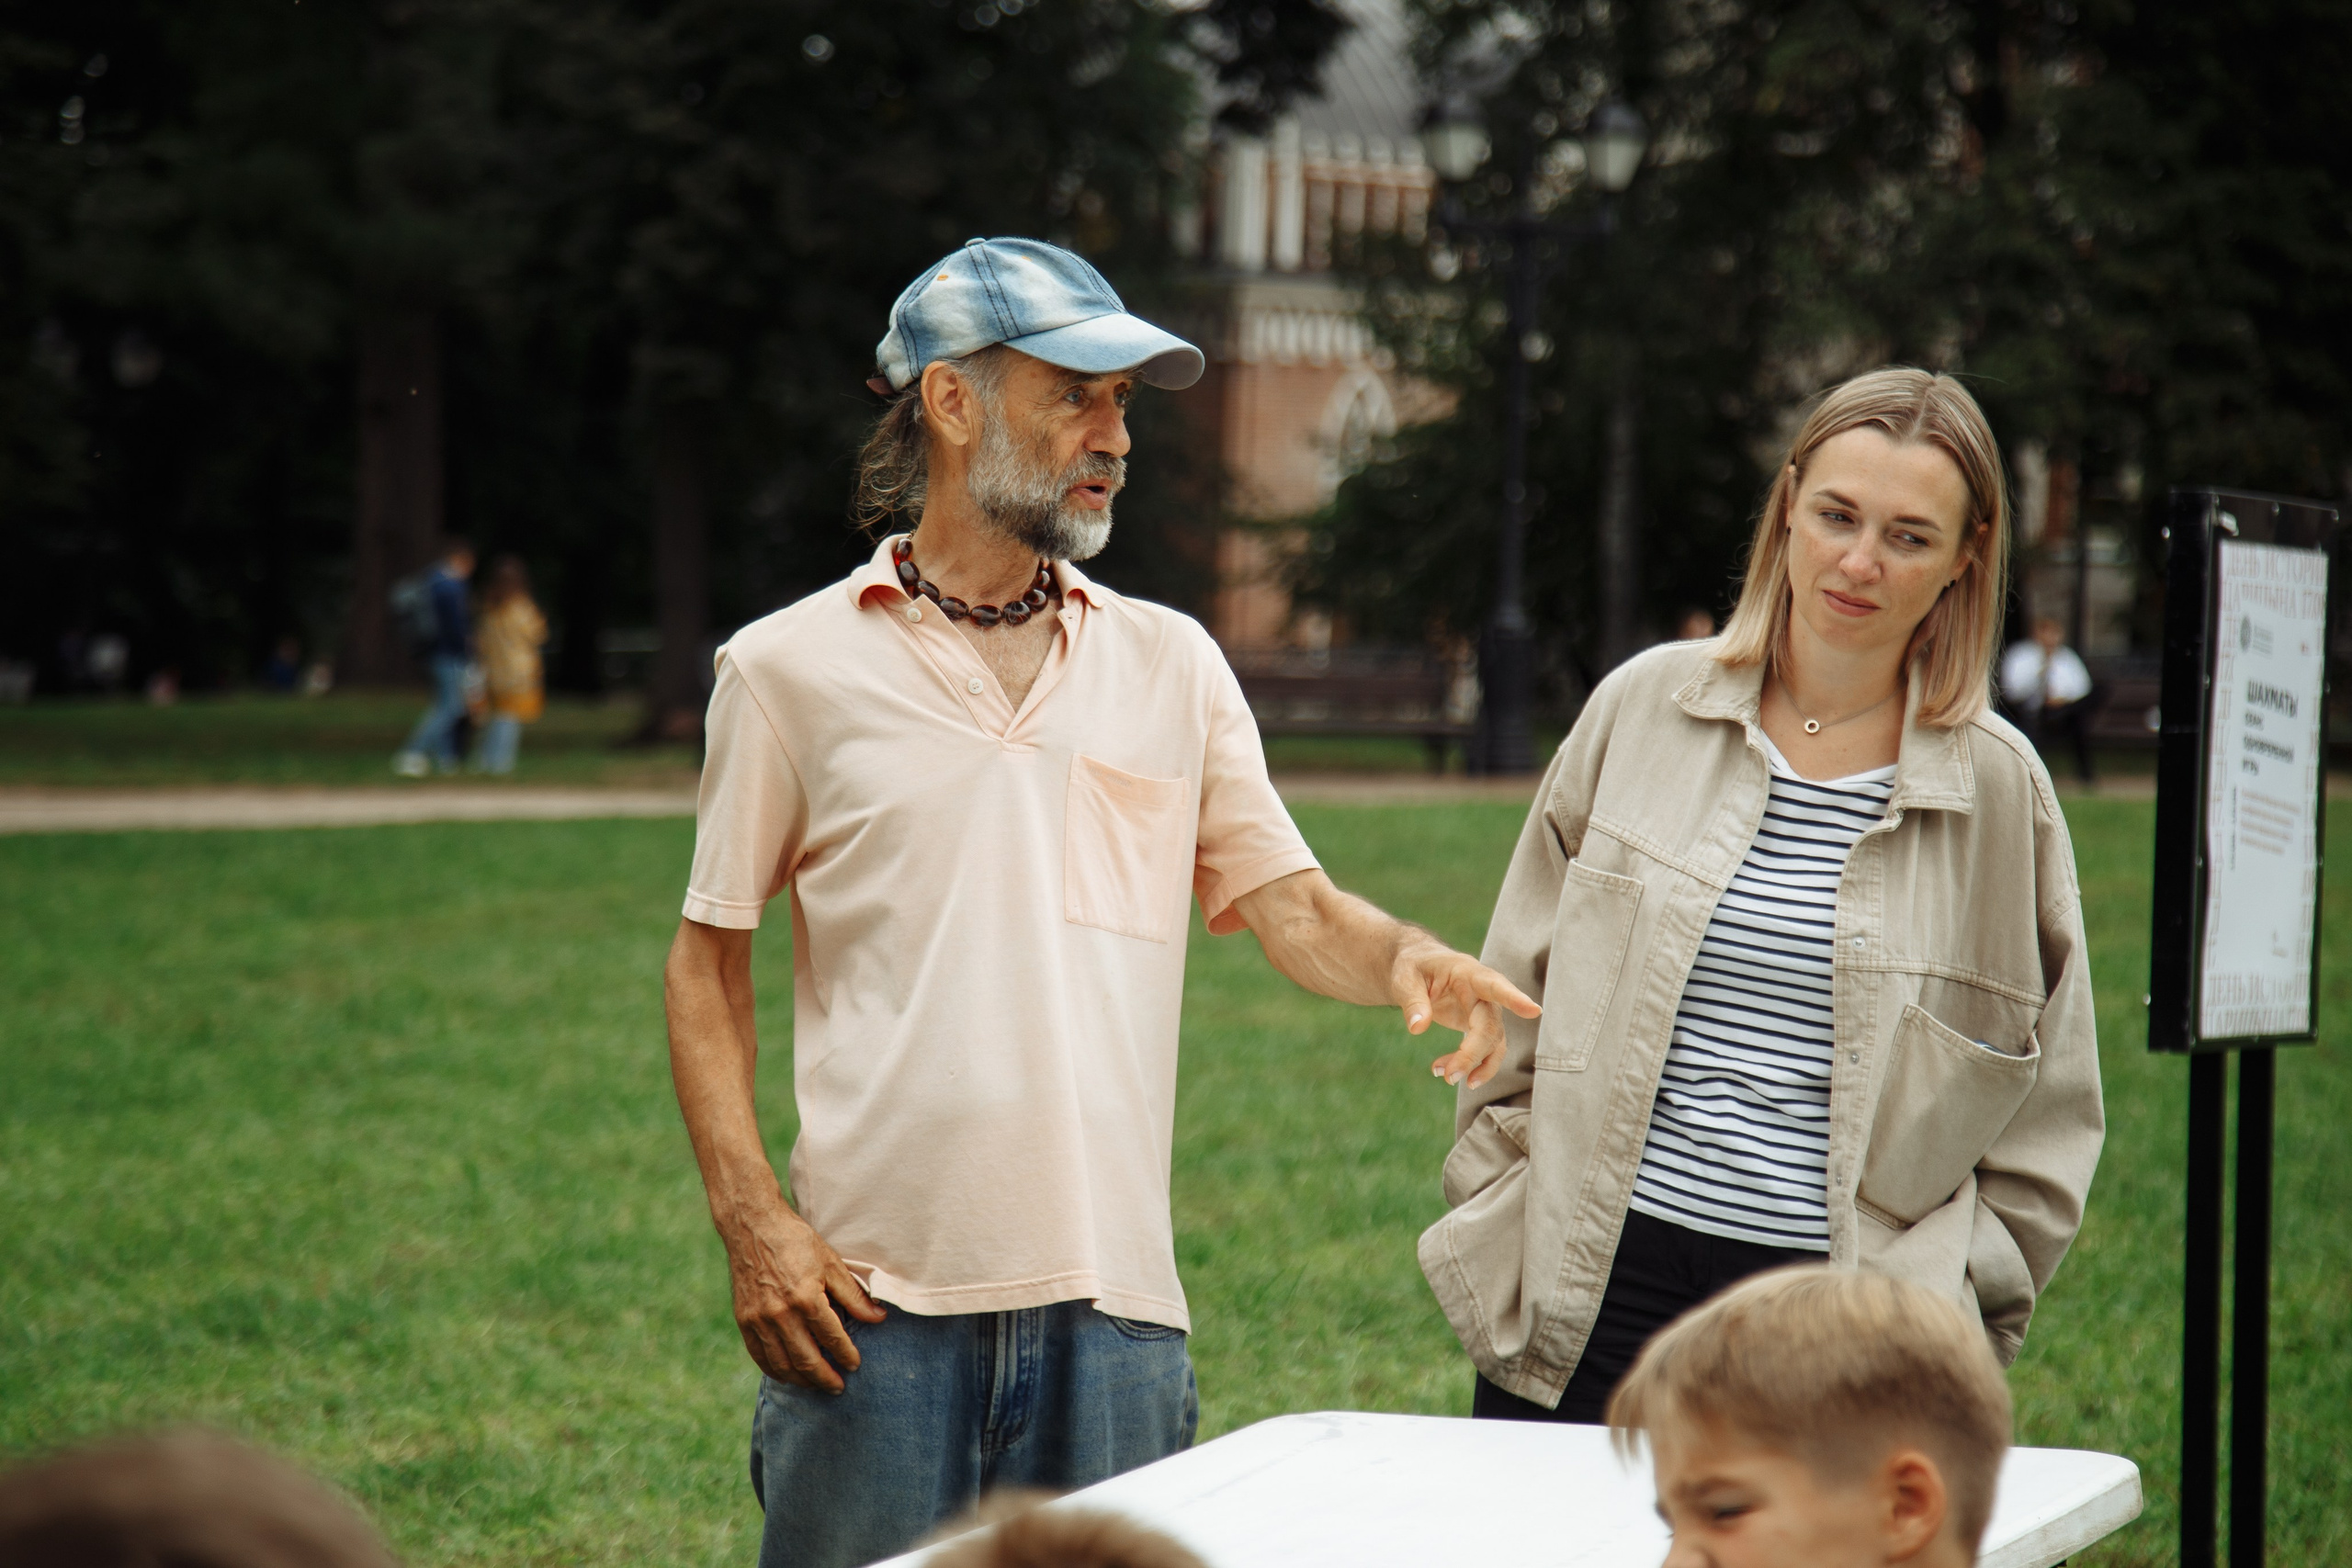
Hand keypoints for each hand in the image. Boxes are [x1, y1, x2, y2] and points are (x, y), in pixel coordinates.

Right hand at [723, 1203, 886, 1391]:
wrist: (753, 1227)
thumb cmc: (796, 1242)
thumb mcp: (831, 1263)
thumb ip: (853, 1296)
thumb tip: (878, 1318)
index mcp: (806, 1297)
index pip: (832, 1338)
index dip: (846, 1354)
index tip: (855, 1365)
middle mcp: (780, 1313)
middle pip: (807, 1359)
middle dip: (825, 1377)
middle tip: (838, 1387)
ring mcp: (759, 1319)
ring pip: (782, 1364)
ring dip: (802, 1380)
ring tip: (817, 1385)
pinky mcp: (744, 1320)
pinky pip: (759, 1356)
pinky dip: (775, 1370)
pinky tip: (788, 1375)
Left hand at [1391, 943, 1538, 1089]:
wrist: (1416, 968)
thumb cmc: (1412, 967)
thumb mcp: (1403, 978)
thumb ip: (1412, 1000)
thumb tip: (1418, 1027)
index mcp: (1467, 972)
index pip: (1493, 985)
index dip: (1514, 998)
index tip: (1535, 1011)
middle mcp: (1482, 992)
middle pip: (1490, 1025)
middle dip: (1473, 1054)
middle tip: (1450, 1077)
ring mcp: (1484, 1010)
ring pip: (1492, 1042)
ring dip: (1474, 1064)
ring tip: (1446, 1077)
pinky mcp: (1479, 1025)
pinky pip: (1485, 1050)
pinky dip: (1470, 1065)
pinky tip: (1445, 1072)